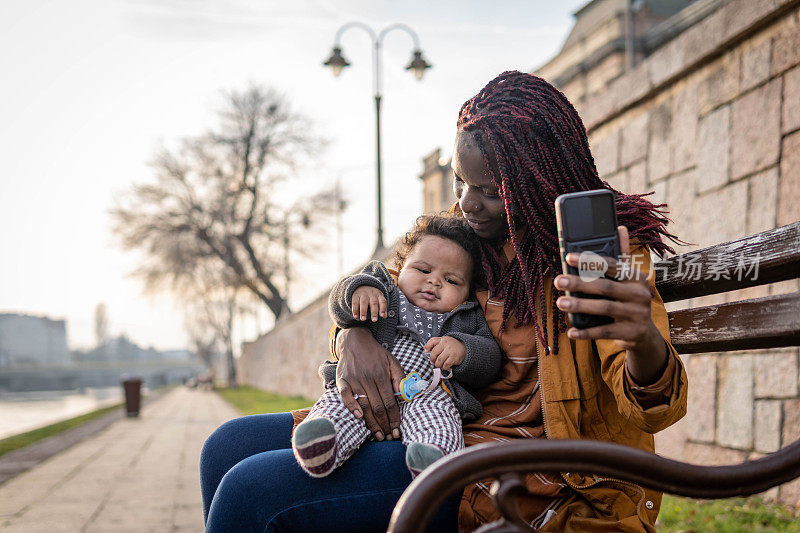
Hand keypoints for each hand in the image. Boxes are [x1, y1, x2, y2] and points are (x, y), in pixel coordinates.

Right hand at [335, 328, 403, 439]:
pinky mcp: (342, 380)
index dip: (394, 418)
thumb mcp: (392, 361)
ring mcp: (354, 380)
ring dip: (371, 423)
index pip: (390, 402)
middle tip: (389, 437)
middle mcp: (367, 379)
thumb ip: (399, 378)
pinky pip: (345, 396)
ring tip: (378, 436)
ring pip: (363, 405)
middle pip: (377, 407)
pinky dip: (351, 407)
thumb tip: (404, 396)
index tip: (397, 430)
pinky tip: (359, 417)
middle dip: (384, 425)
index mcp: (381, 375)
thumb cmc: (376, 354)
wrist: (355, 340)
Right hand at [351, 286, 386, 321]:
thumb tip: (385, 316)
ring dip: (363, 311)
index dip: (383, 309)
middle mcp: (371, 295)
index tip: (382, 316)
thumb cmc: (372, 297)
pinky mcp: (355, 296)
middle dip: (374, 312)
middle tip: (374, 320)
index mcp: (379, 295)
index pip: (382, 302)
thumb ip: (382, 308)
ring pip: (364, 303)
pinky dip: (355, 310)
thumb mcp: (379, 299)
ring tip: (363, 319)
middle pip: (373, 303)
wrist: (362, 285)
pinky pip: (355, 303)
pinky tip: (355, 316)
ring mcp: (363, 295)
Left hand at [424, 336, 465, 370]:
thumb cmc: (451, 345)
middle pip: (434, 353)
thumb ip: (433, 343)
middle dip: (432, 359)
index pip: (432, 342)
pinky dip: (444, 367)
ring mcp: (450, 351)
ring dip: (438, 364)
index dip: (427, 347)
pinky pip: (445, 365)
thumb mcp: (443, 340)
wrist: (464, 347)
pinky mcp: (454, 358)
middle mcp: (446, 344)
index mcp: (442, 340)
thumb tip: (425, 349)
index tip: (426, 352)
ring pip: (439, 361)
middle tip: (433, 362)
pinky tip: (445, 366)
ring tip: (439, 364)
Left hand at [554, 225, 667, 383]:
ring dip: (580, 306)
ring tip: (560, 303)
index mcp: (635, 277)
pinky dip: (586, 332)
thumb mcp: (626, 280)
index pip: (612, 265)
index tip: (568, 257)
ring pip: (604, 308)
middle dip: (579, 284)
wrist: (643, 334)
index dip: (590, 260)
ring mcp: (637, 314)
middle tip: (558, 281)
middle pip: (605, 287)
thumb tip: (621, 228)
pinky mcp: (631, 333)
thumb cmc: (627, 300)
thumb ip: (619, 257)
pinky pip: (605, 332)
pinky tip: (571, 331)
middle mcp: (639, 294)